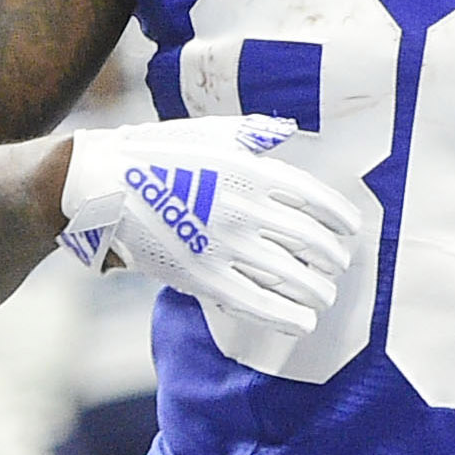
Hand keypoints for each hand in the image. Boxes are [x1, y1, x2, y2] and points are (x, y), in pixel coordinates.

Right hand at [60, 115, 357, 355]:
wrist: (103, 184)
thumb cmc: (160, 154)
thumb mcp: (212, 132)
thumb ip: (255, 134)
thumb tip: (287, 132)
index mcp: (253, 171)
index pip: (317, 200)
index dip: (342, 219)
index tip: (351, 230)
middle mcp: (246, 209)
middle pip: (312, 242)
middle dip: (334, 259)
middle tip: (337, 265)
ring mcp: (224, 245)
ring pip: (291, 277)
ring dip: (317, 291)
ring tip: (323, 297)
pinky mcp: (201, 278)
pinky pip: (255, 304)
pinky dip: (286, 317)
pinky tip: (303, 323)